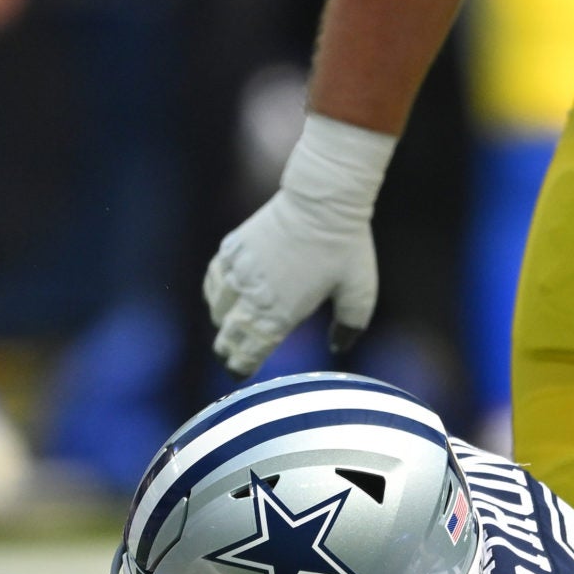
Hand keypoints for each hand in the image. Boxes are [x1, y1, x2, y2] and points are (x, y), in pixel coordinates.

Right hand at [204, 115, 394, 375]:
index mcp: (279, 317)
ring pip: (216, 310)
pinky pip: (213, 280)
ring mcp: (237, 272)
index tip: (241, 372)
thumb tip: (337, 347)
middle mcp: (252, 298)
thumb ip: (349, 328)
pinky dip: (216, 292)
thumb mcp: (360, 295)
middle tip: (233, 354)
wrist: (323, 201)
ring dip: (223, 320)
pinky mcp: (231, 249)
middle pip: (225, 337)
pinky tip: (226, 293)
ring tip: (232, 322)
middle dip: (228, 349)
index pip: (247, 355)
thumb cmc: (345, 247)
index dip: (241, 367)